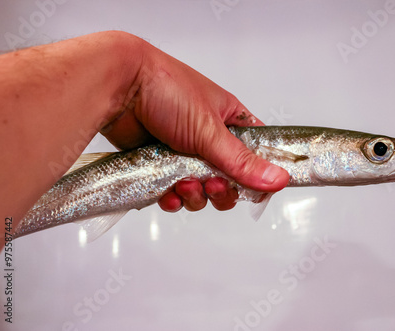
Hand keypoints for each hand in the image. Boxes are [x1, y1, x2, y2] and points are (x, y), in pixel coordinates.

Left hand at [101, 32, 289, 211]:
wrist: (117, 87)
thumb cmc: (166, 89)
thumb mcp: (210, 129)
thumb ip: (241, 161)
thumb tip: (277, 179)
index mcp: (228, 121)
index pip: (255, 152)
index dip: (258, 173)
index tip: (255, 188)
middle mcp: (209, 138)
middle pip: (228, 179)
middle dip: (222, 190)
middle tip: (214, 187)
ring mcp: (184, 152)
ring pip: (201, 190)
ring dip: (195, 195)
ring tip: (184, 184)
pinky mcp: (160, 165)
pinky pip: (174, 193)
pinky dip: (172, 198)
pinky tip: (167, 193)